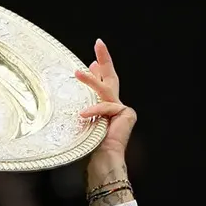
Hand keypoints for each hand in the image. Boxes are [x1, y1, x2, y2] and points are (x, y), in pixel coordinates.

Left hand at [76, 40, 134, 166]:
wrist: (102, 161)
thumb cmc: (88, 147)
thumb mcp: (81, 119)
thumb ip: (82, 102)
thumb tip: (78, 85)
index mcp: (104, 108)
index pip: (103, 83)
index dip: (99, 68)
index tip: (93, 56)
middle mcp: (115, 106)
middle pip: (110, 77)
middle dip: (104, 59)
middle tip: (98, 43)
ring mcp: (122, 110)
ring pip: (105, 89)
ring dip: (90, 80)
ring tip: (78, 72)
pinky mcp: (127, 114)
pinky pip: (107, 106)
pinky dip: (94, 110)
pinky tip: (83, 115)